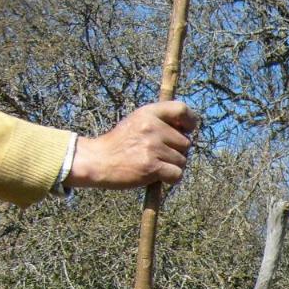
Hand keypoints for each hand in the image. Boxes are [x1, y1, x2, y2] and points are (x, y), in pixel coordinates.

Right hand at [66, 101, 199, 189]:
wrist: (97, 160)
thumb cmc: (120, 144)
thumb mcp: (137, 122)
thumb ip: (160, 122)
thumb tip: (187, 129)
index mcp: (148, 113)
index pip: (181, 109)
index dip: (190, 121)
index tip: (186, 130)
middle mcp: (152, 127)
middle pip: (186, 143)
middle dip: (177, 152)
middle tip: (158, 154)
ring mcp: (152, 146)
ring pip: (182, 161)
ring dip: (172, 166)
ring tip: (153, 164)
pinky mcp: (152, 166)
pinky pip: (177, 174)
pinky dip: (170, 179)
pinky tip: (157, 176)